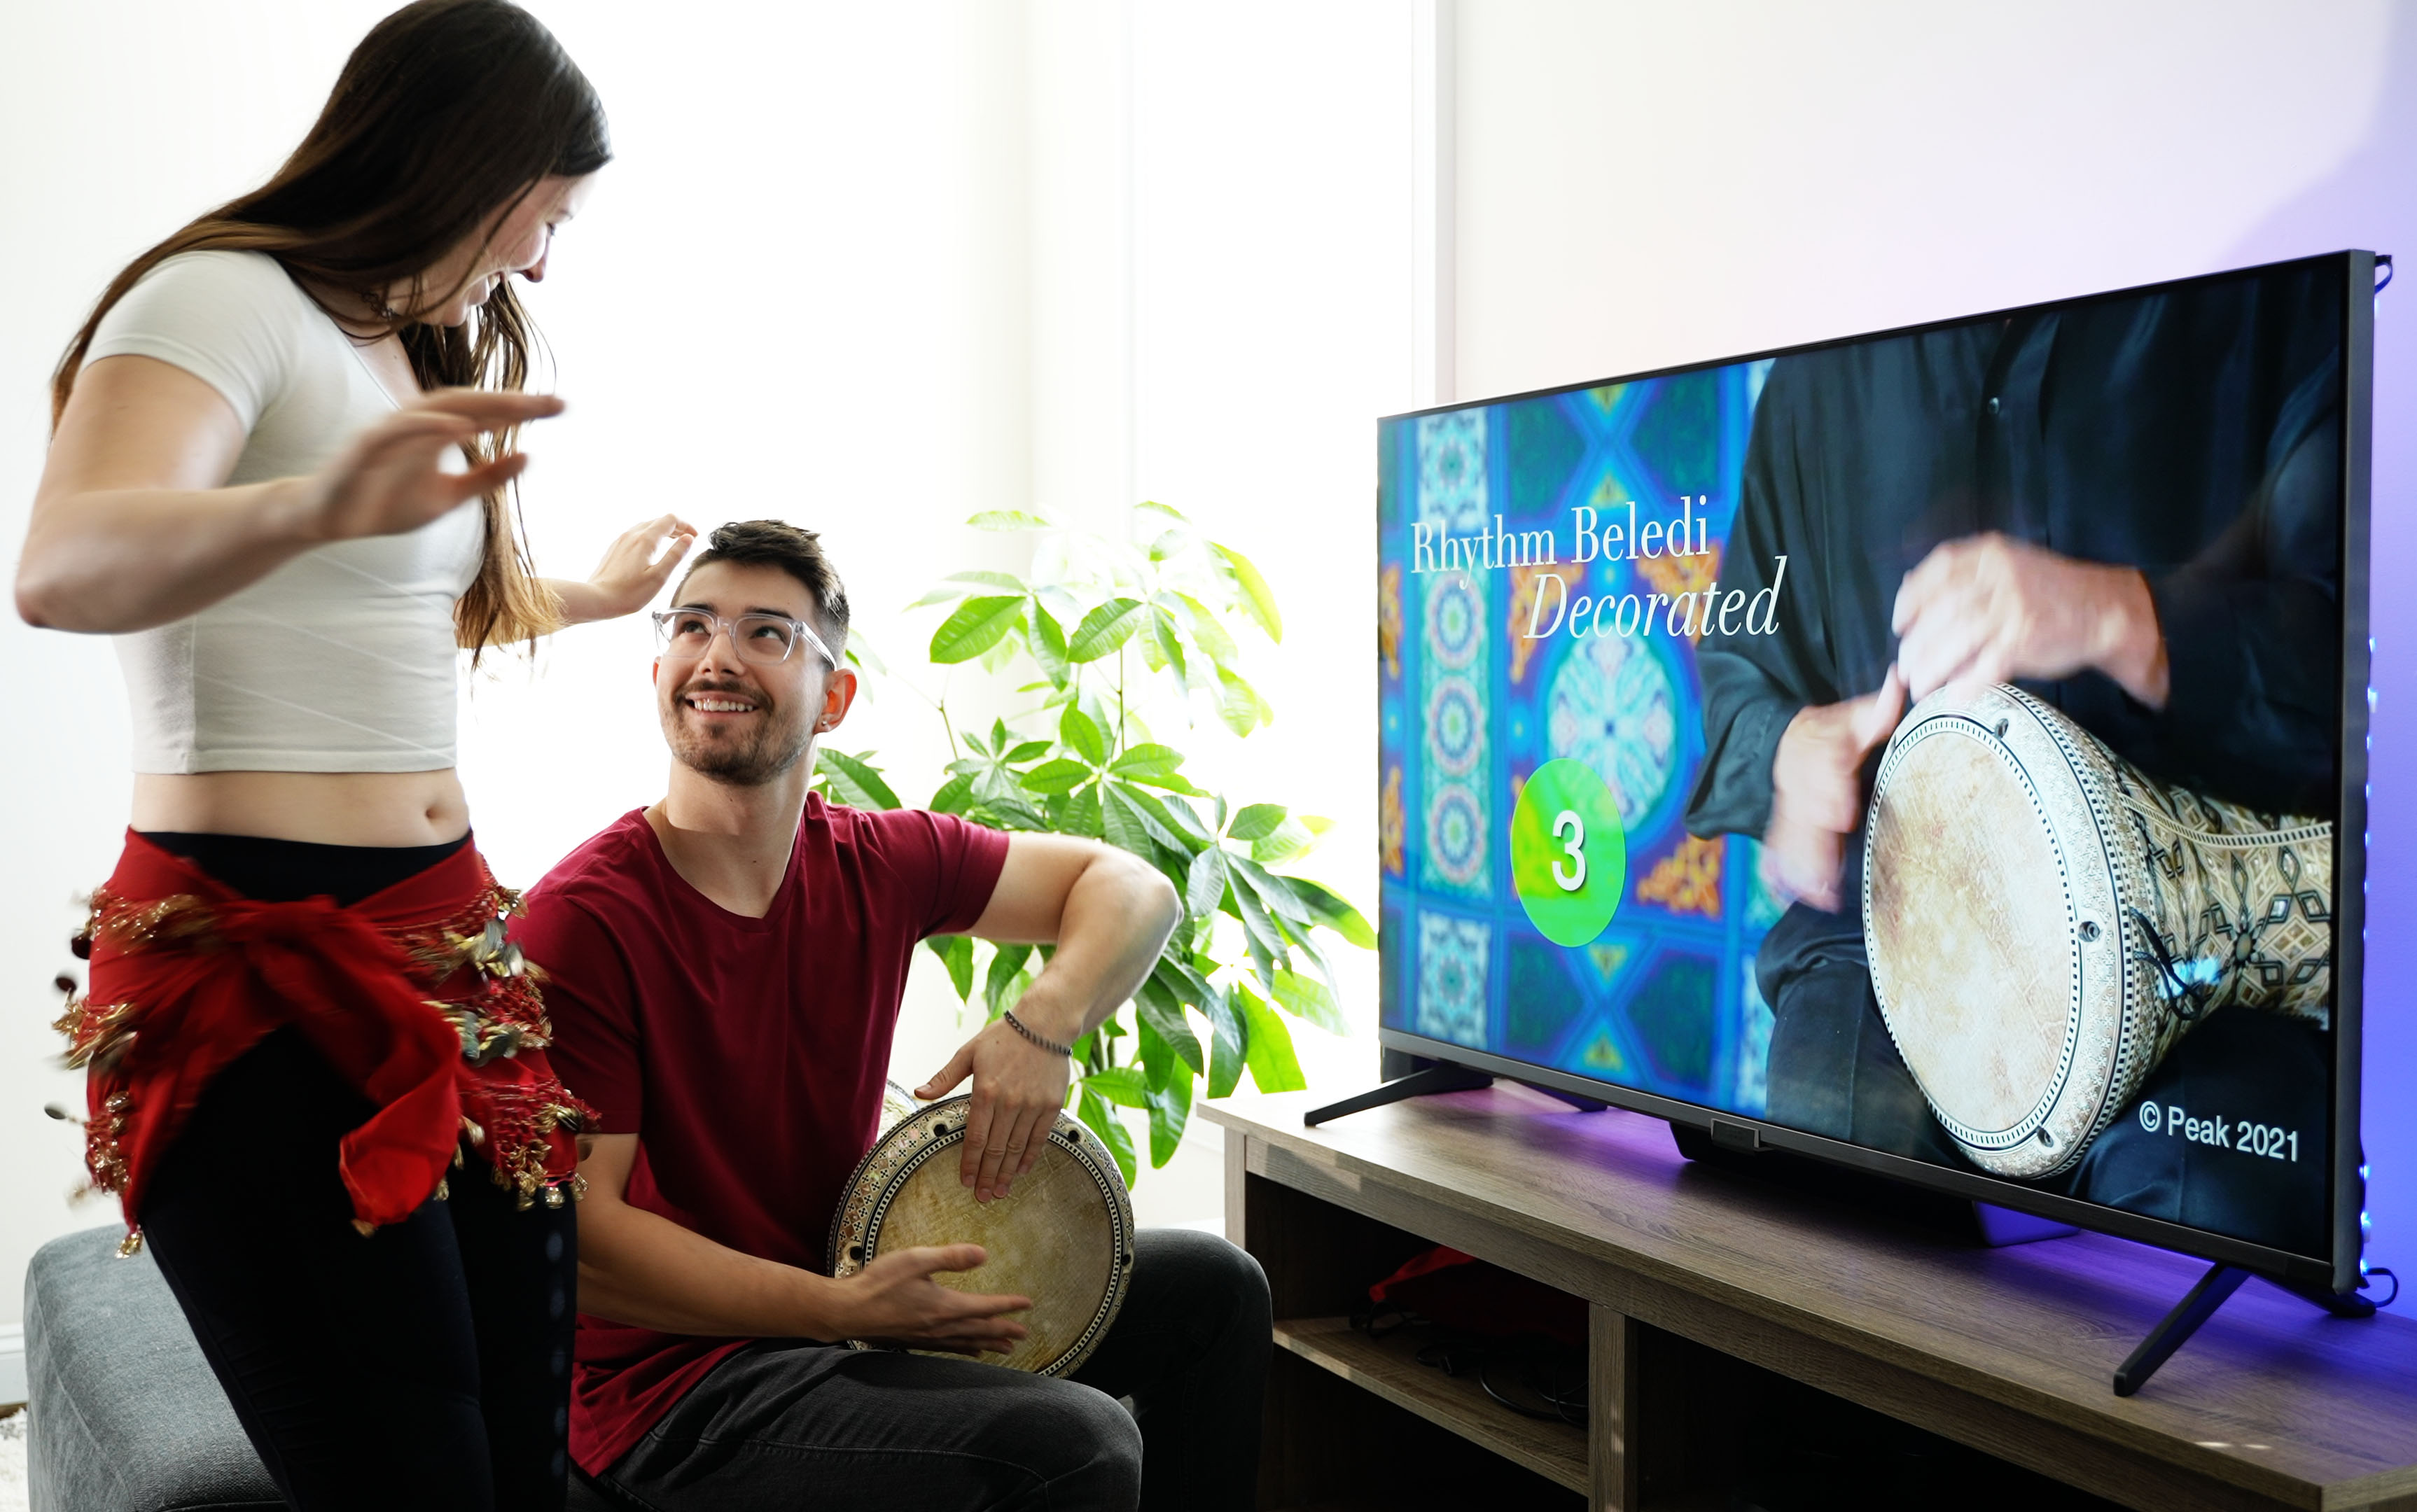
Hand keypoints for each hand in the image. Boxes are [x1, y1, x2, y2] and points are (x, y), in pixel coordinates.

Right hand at [304, 388, 564, 542]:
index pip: (486, 414)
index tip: (561, 408)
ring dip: (477, 406)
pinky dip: (429, 427)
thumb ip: (487, 478)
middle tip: (552, 403)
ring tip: (518, 407)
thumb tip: (529, 456)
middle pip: (469, 403)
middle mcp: (416, 424)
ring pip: (437, 408)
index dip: (522, 409)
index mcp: (438, 432)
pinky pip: (399, 431)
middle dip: (511, 401)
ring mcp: (390, 431)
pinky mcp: (366, 447)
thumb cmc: (387, 504)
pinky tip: (460, 428)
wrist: (331, 520)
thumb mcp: (449, 497)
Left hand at [553, 514, 697, 624]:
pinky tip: (652, 549)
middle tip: (687, 539)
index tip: (695, 536)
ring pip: (646, 526)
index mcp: (646, 540)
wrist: (598, 598)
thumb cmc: (629, 593)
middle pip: (658, 521)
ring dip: (662, 531)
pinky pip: (636, 534)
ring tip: (673, 542)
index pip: (670, 520)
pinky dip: (649, 536)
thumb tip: (688, 539)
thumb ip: (675, 555)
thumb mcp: (659, 577)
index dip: (686, 525)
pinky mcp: (615, 547)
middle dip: (676, 527)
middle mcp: (632, 535)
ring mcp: (622, 540)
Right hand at [832, 1244, 1031, 1356]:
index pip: (984, 1307)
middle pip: (980, 1330)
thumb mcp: (915, 1260)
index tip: (1028, 1304)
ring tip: (1007, 1348)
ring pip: (966, 1343)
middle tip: (1025, 1333)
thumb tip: (983, 1254)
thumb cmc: (878, 1283)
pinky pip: (949, 1349)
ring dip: (989, 1344)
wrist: (846, 1311)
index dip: (1008, 1306)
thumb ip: (950, 1257)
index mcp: (944, 1306)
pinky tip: (969, 1351)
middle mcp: (940, 1327)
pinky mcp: (914, 1341)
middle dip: (1004, 1330)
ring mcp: (927, 1338)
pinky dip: (965, 1349)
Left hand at [918, 1006, 1075, 1202]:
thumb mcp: (968, 1053)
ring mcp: (1032, 1106)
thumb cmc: (1003, 1037)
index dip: (970, 1164)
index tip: (965, 1182)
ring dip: (1008, 1173)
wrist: (1044, 1024)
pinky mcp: (1051, 1106)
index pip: (975, 1138)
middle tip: (982, 1197)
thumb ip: (944, 1078)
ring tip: (1001, 1191)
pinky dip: (1030, 1157)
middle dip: (988, 1176)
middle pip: (996, 1149)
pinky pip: (1039, 1138)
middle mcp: (1009, 1103)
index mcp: (985, 1092)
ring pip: (1017, 1148)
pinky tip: (1023, 1170)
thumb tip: (919, 1093)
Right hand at [1762, 667, 1904, 911]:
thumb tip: (1901, 682)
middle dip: (1815, 842)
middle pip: (1805, 812)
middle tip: (1828, 872)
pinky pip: (1778, 847)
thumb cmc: (1832, 732)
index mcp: (1818, 753)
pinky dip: (1778, 872)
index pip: (1823, 773)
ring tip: (1818, 893)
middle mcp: (1799, 782)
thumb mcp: (1854, 717)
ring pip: (1792, 835)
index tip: (1840, 816)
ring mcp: (1789, 806)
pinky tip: (1785, 895)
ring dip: (1802, 866)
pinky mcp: (1784, 823)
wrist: (1789, 741)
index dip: (1830, 794)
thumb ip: (1878, 709)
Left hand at [1892, 533, 2167, 707]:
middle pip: (1941, 612)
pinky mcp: (2025, 639)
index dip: (1910, 600)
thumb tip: (1908, 589)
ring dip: (1932, 669)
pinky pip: (1985, 666)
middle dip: (1917, 645)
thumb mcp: (2006, 565)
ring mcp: (2013, 608)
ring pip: (1956, 640)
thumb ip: (1962, 574)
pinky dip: (1965, 686)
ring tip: (1919, 686)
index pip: (1936, 572)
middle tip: (1904, 667)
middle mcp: (2000, 577)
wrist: (2104, 610)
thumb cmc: (2048, 591)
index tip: (1899, 625)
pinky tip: (1953, 699)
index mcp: (1990, 554)